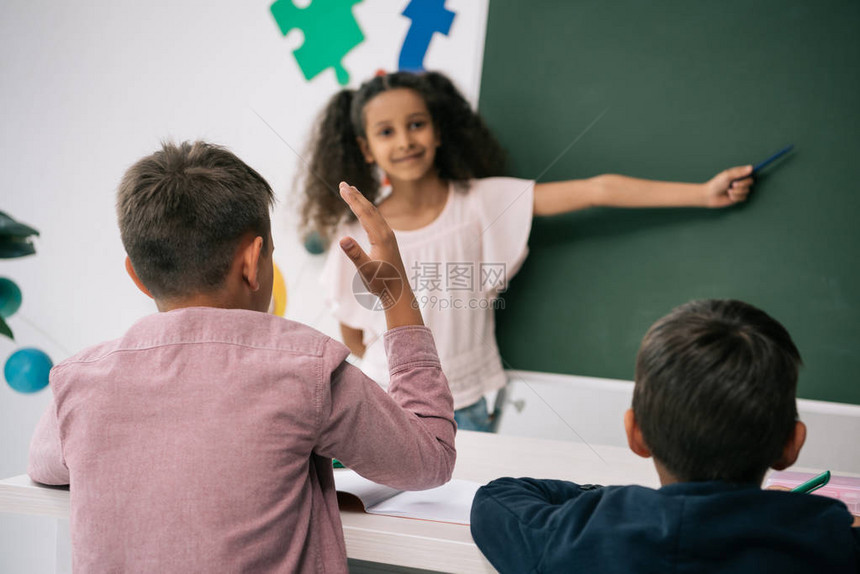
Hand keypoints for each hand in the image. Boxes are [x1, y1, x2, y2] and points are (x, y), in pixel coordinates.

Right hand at [337, 182, 421, 327]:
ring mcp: (388, 237)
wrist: (398, 293)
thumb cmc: (382, 283)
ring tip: (353, 192)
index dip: (352, 199)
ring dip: (363, 202)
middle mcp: (386, 234)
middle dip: (356, 196)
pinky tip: (364, 213)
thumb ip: (355, 254)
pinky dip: (368, 211)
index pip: (364, 213)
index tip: (342, 187)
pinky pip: (377, 221)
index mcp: (381, 238)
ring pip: (374, 214)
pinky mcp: (387, 242)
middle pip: (370, 209)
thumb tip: (342, 239)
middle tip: (343, 183)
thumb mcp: (365, 271)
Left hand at [704, 165, 753, 207]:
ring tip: (728, 191)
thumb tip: (751, 168)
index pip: (749, 172)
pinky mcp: (738, 198)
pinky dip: (736, 197)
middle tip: (733, 185)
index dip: (750, 173)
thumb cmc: (716, 184)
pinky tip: (729, 196)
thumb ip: (739, 172)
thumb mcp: (727, 175)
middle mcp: (740, 181)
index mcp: (737, 174)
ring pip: (747, 190)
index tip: (749, 174)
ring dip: (737, 192)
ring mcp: (739, 190)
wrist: (710, 196)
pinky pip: (743, 197)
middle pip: (750, 181)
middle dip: (742, 184)